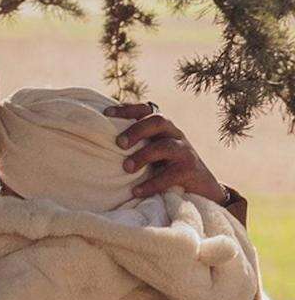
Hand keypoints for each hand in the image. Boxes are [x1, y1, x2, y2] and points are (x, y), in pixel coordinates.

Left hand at [104, 103, 226, 204]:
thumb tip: (99, 146)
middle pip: (159, 121)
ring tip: (126, 168)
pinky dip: (152, 183)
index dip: (127, 109)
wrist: (201, 188)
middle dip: (137, 130)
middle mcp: (175, 134)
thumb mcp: (152, 153)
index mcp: (162, 128)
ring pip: (166, 146)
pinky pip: (171, 175)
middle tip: (119, 144)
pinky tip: (136, 191)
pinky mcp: (190, 171)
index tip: (106, 113)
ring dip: (144, 155)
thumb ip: (135, 146)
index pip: (146, 110)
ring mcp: (185, 152)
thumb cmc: (166, 168)